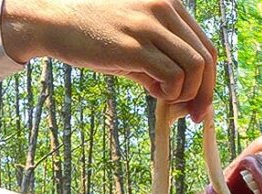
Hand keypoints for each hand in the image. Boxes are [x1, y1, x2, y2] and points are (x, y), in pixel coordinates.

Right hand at [0, 0, 216, 120]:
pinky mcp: (135, 46)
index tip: (201, 104)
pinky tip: (152, 92)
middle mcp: (164, 8)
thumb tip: (185, 98)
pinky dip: (170, 93)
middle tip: (193, 115)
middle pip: (207, 58)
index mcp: (168, 4)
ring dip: (186, 93)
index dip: (210, 80)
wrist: (51, 21)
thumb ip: (163, 62)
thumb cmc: (94, 33)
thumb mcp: (135, 42)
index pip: (206, 46)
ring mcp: (149, 25)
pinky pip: (173, 76)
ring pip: (195, 68)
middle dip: (205, 93)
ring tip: (164, 98)